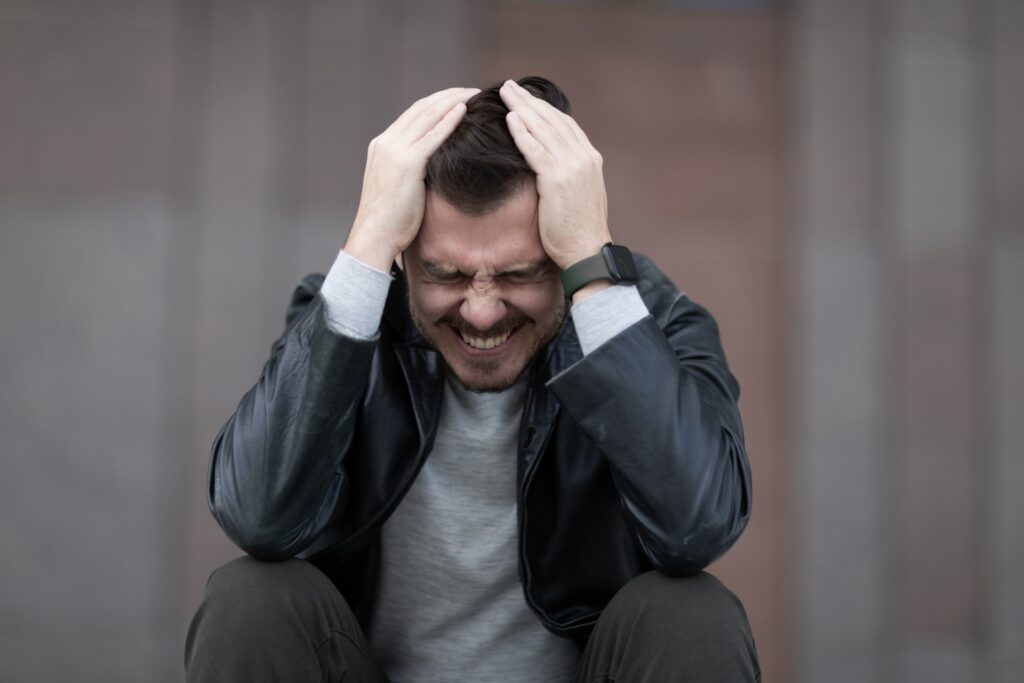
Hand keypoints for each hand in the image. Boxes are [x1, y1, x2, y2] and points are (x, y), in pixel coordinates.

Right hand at [345, 87, 478, 270]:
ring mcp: (394, 151)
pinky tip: (464, 110)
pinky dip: (449, 120)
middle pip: (421, 108)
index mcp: (383, 145)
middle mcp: (386, 142)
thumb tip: (435, 165)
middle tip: (471, 89)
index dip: (437, 103)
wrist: (375, 236)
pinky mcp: (406, 163)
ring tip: (473, 94)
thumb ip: (412, 168)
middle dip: (448, 96)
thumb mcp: (399, 185)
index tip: (457, 97)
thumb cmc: (390, 220)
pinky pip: (432, 136)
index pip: (413, 114)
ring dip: (452, 101)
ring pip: (428, 116)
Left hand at [499, 79, 611, 269]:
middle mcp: (584, 157)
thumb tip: (549, 163)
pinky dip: (523, 133)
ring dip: (522, 109)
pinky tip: (510, 120)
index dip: (543, 108)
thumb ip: (567, 172)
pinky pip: (536, 150)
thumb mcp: (577, 193)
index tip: (525, 97)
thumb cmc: (577, 228)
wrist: (586, 250)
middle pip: (553, 120)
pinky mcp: (558, 180)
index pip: (564, 124)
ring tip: (505, 95)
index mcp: (590, 159)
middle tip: (509, 86)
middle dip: (529, 101)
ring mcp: (572, 167)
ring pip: (544, 130)